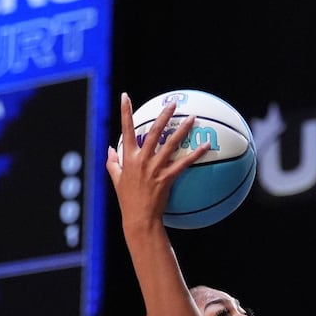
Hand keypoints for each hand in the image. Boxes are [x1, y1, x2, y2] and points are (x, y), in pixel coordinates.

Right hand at [106, 93, 210, 227]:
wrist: (139, 219)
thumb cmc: (128, 200)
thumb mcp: (115, 180)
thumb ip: (112, 162)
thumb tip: (109, 149)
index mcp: (128, 158)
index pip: (125, 130)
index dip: (124, 112)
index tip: (125, 96)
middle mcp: (141, 160)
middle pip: (153, 132)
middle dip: (163, 116)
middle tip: (172, 104)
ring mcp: (154, 169)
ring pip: (170, 144)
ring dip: (182, 130)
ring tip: (192, 118)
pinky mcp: (166, 178)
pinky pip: (183, 163)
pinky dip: (195, 154)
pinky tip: (206, 146)